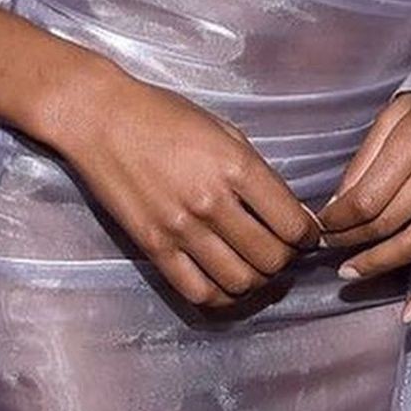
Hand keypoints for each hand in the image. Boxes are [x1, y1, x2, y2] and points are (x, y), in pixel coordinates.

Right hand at [58, 63, 322, 310]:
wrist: (101, 118)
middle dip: (286, 260)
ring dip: (257, 281)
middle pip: (271, 259)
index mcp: (236, 166)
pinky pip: (197, 292)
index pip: (292, 224)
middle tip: (282, 250)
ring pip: (240, 282)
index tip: (306, 235)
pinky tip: (226, 282)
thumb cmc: (165, 115)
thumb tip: (288, 211)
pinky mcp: (153, 247)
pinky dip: (221, 296)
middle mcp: (211, 202)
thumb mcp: (223, 130)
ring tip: (255, 266)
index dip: (308, 236)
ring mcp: (180, 229)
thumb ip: (256, 172)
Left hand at [315, 91, 410, 322]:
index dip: (338, 219)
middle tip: (330, 250)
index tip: (321, 227)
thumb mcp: (395, 114)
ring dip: (380, 265)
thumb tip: (337, 205)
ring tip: (352, 272)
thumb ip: (365, 159)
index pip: (367, 196)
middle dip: (351, 241)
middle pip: (389, 222)